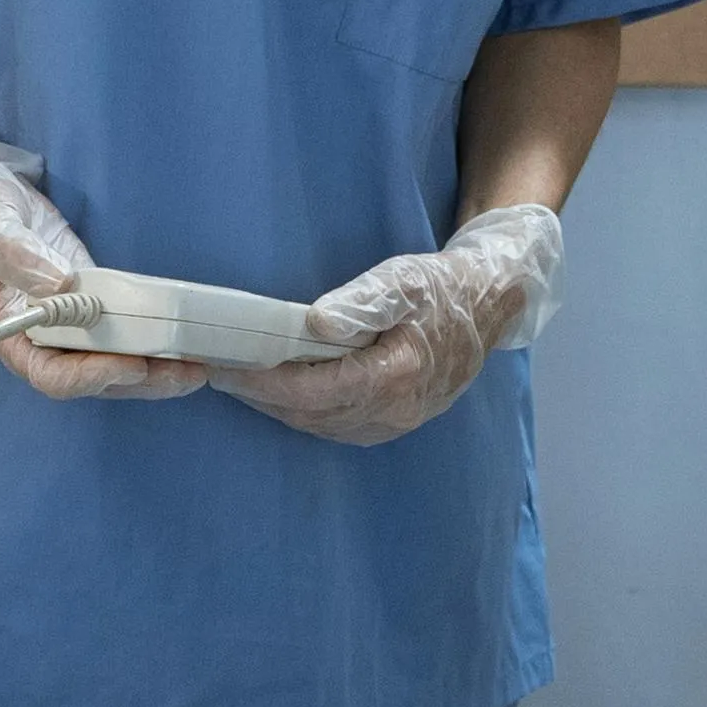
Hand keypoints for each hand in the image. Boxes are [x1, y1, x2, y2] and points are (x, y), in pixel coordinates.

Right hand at [0, 129, 208, 400]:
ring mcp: (71, 327)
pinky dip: (154, 341)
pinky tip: (187, 341)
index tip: (130, 364)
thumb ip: (20, 259)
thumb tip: (59, 287)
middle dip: (141, 380)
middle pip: (95, 379)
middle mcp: (43, 342)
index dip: (92, 377)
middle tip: (186, 374)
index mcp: (11, 337)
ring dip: (157, 370)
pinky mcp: (94, 305)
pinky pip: (124, 334)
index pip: (52, 375)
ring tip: (198, 366)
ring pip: (116, 363)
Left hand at [221, 204, 558, 448]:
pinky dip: (302, 411)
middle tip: (218, 372)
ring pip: (320, 425)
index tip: (227, 369)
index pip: (313, 391)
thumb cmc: (441, 289)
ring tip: (240, 380)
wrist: (487, 307)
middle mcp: (395, 409)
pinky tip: (281, 391)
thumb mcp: (403, 280)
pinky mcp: (393, 422)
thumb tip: (315, 322)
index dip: (265, 384)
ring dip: (277, 407)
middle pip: (310, 413)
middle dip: (260, 396)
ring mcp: (395, 422)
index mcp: (396, 375)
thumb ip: (360, 301)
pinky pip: (335, 426)